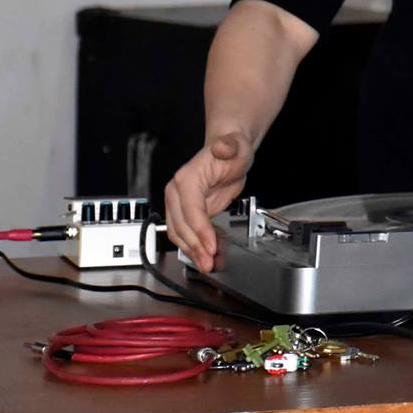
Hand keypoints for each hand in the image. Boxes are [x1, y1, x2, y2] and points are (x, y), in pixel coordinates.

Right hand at [163, 131, 253, 272]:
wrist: (229, 152)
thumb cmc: (232, 150)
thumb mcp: (236, 147)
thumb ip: (229, 148)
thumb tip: (222, 147)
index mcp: (186, 179)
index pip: (190, 210)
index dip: (200, 230)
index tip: (211, 245)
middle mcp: (177, 193)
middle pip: (181, 226)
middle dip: (196, 247)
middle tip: (210, 262)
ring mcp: (178, 204)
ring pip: (179, 234)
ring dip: (192, 252)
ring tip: (207, 265)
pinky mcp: (186, 214)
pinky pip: (185, 234)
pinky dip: (194, 247)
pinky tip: (205, 257)